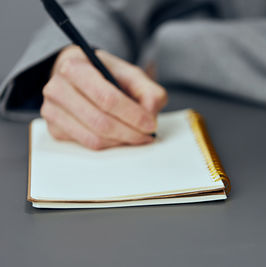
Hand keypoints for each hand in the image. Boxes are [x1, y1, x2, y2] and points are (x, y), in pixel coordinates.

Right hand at [40, 45, 166, 149]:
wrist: (79, 75)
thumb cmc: (104, 74)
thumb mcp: (130, 74)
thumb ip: (148, 91)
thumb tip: (150, 115)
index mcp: (75, 67)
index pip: (107, 98)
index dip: (133, 115)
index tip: (150, 124)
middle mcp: (57, 88)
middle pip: (100, 122)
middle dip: (130, 133)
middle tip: (147, 135)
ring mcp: (52, 110)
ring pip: (93, 139)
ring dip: (121, 142)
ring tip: (136, 136)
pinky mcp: (54, 129)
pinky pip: (86, 145)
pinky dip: (108, 145)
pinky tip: (118, 136)